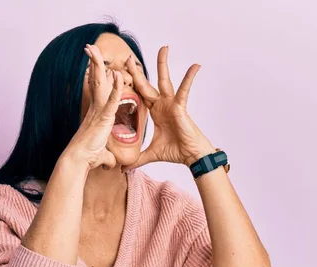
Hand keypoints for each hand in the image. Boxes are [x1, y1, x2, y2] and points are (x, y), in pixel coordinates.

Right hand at [62, 44, 122, 170]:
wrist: (78, 162)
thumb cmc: (87, 159)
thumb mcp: (103, 156)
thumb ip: (109, 157)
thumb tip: (112, 165)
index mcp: (96, 114)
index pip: (97, 90)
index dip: (96, 75)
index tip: (97, 63)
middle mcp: (96, 109)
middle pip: (95, 81)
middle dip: (93, 64)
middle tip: (89, 47)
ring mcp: (99, 112)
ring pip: (100, 85)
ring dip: (99, 67)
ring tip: (97, 50)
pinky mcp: (103, 118)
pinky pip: (111, 100)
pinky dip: (115, 88)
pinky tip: (118, 75)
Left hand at [122, 46, 215, 170]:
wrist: (191, 156)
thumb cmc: (176, 151)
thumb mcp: (151, 154)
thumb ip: (138, 159)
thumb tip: (124, 169)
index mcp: (155, 112)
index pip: (141, 96)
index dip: (132, 86)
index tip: (121, 76)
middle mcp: (162, 105)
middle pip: (148, 84)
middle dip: (138, 71)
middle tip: (129, 58)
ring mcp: (172, 104)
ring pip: (165, 80)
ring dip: (163, 64)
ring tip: (163, 48)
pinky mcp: (181, 106)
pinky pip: (185, 90)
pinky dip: (190, 78)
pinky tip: (195, 65)